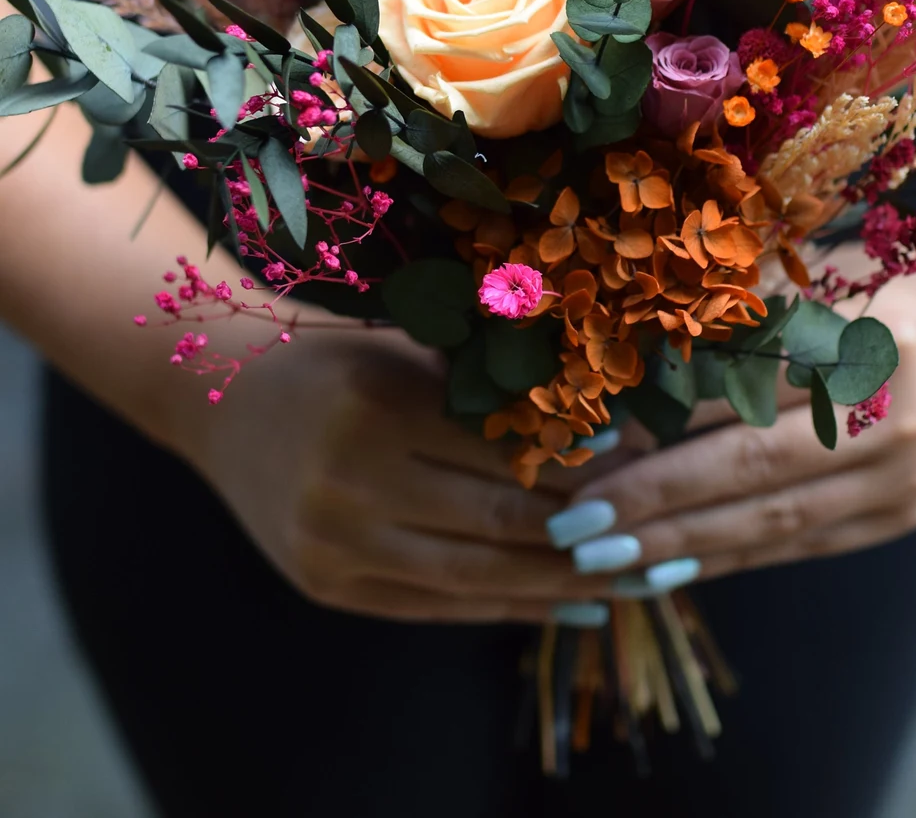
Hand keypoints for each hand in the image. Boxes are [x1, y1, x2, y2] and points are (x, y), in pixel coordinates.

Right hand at [177, 320, 609, 621]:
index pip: (503, 447)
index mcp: (375, 403)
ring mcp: (332, 543)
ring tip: (627, 575)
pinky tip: (565, 603)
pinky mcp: (326, 586)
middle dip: (583, 527)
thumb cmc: (336, 360)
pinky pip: (433, 607)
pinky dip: (506, 608)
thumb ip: (486, 389)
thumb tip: (599, 421)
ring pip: (472, 576)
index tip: (640, 458)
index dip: (579, 459)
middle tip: (650, 525)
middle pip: (496, 518)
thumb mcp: (408, 351)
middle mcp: (348, 480)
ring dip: (557, 581)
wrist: (222, 399)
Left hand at [559, 274, 915, 588]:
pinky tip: (662, 566)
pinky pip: (799, 546)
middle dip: (655, 501)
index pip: (744, 391)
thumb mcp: (805, 275)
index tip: (583, 442)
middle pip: (753, 469)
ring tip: (600, 558)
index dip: (658, 421)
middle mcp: (897, 420)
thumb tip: (615, 358)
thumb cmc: (869, 277)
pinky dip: (727, 555)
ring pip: (773, 523)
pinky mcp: (900, 516)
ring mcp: (906, 479)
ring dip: (679, 544)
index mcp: (872, 345)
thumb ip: (727, 312)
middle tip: (572, 523)